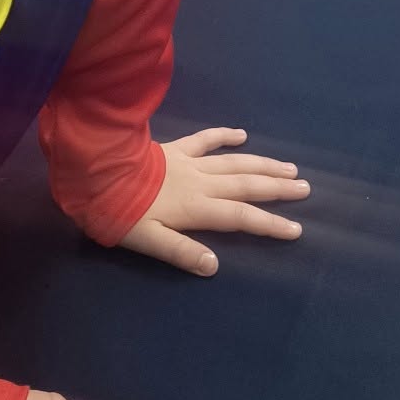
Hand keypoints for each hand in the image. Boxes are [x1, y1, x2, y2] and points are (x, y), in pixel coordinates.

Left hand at [120, 129, 309, 277]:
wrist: (95, 168)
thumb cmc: (116, 210)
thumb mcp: (146, 240)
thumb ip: (181, 252)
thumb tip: (215, 265)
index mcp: (196, 207)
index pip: (241, 217)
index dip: (269, 224)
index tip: (296, 229)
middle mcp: (200, 183)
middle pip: (246, 185)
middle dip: (277, 188)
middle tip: (304, 188)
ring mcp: (188, 162)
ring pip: (233, 162)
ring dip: (262, 165)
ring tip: (288, 167)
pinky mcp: (174, 149)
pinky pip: (204, 139)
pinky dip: (224, 136)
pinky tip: (241, 134)